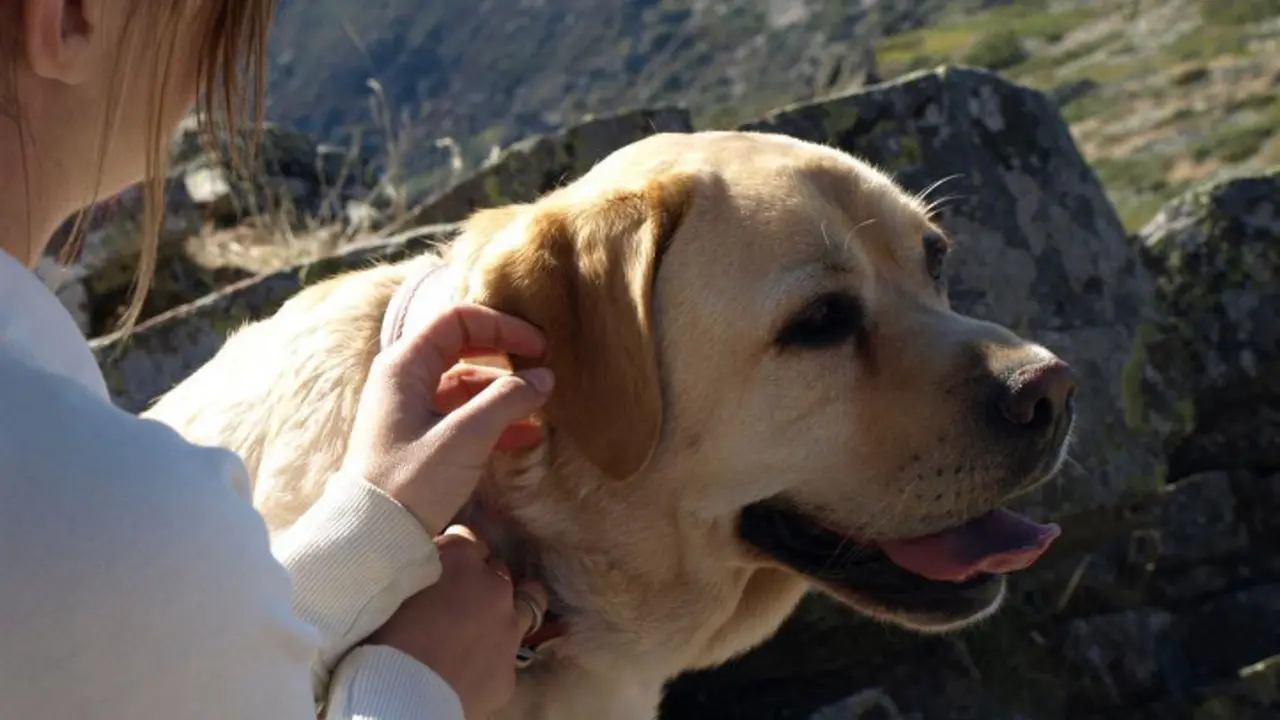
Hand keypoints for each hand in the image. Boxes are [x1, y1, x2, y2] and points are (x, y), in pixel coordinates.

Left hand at [341, 303, 554, 534]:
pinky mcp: (421, 437)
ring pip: (467, 385)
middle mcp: (405, 379)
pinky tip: (526, 436)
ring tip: (540, 406)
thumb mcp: (463, 438)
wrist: (373, 537)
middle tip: (542, 367)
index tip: (537, 346)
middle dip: (506, 356)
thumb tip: (544, 377)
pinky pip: (463, 415)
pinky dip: (494, 420)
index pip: (458, 320)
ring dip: (504, 393)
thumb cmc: (409, 482)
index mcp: (404, 366)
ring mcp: (412, 409)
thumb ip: (506, 401)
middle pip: (464, 348)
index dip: (502, 326)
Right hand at [367, 525, 547, 718]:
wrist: (398, 698)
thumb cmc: (382, 638)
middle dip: (480, 579)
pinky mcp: (510, 669)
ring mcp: (509, 628)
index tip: (440, 566)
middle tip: (457, 598)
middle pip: (496, 569)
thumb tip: (425, 568)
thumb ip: (420, 570)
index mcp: (460, 559)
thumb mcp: (395, 588)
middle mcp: (493, 586)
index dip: (452, 554)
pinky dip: (494, 654)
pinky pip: (508, 654)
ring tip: (489, 619)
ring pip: (529, 601)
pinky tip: (475, 664)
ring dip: (509, 606)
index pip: (466, 538)